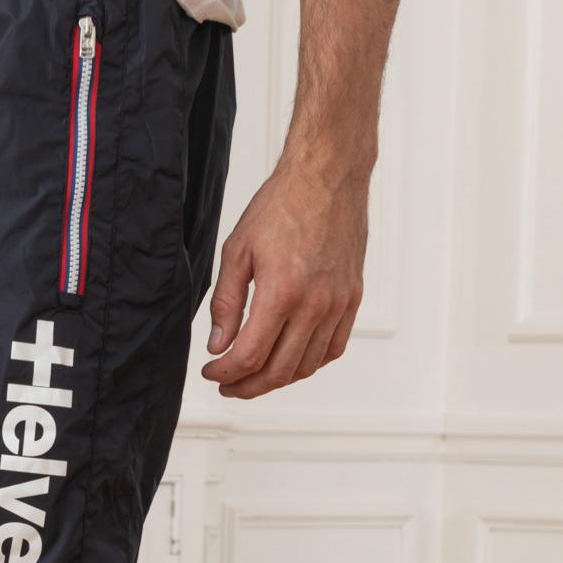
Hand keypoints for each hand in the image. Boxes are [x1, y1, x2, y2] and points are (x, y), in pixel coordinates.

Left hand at [201, 156, 367, 397]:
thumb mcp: (237, 251)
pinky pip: (332, 349)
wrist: (327, 177)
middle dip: (247, 386)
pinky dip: (309, 363)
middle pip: (279, 371)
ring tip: (254, 375)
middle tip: (227, 383)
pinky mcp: (352, 299)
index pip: (249, 356)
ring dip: (277, 379)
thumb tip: (218, 345)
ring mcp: (338, 304)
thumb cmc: (282, 205)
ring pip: (306, 366)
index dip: (225, 372)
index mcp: (282, 292)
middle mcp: (315, 305)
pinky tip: (289, 358)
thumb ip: (226, 304)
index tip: (210, 371)